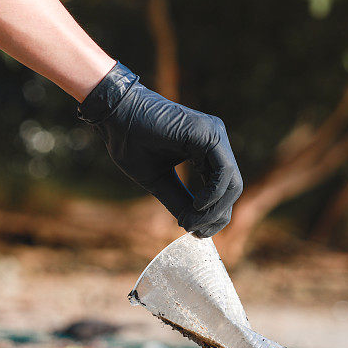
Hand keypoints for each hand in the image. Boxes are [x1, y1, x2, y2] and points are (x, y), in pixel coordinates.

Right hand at [78, 62, 242, 237]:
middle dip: (217, 215)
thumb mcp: (159, 182)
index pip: (224, 190)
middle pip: (232, 189)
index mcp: (206, 151)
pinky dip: (214, 193)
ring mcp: (215, 135)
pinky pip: (224, 171)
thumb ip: (180, 202)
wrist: (115, 116)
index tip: (196, 231)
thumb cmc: (132, 143)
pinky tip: (198, 205)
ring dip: (215, 209)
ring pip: (232, 183)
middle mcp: (216, 142)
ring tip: (193, 220)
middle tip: (197, 231)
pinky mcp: (210, 134)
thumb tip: (195, 229)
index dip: (215, 215)